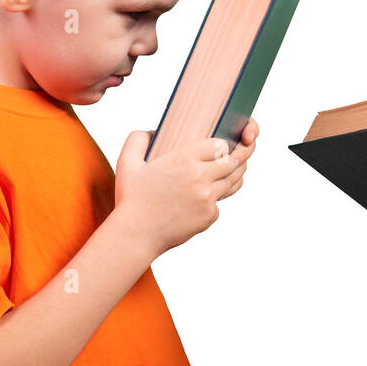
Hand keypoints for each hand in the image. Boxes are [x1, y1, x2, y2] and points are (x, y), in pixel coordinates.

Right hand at [114, 117, 258, 259]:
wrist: (135, 234)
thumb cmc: (130, 198)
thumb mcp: (127, 162)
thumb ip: (138, 139)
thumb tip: (153, 131)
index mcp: (185, 159)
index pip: (219, 145)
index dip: (222, 146)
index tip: (220, 148)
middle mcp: (201, 176)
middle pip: (232, 162)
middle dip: (236, 158)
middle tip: (238, 155)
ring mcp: (208, 197)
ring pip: (232, 182)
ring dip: (233, 176)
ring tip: (233, 172)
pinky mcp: (209, 216)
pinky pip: (219, 204)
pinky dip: (214, 201)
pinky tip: (208, 197)